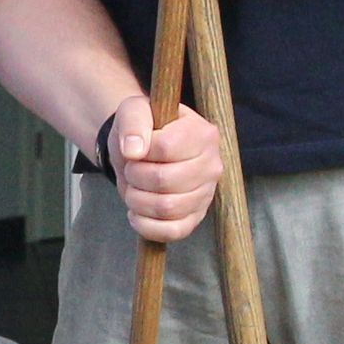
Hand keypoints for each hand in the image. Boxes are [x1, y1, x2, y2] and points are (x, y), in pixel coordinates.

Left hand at [106, 95, 220, 243]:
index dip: (141, 151)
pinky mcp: (195, 218)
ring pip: (167, 208)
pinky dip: (146, 226)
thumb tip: (134, 150)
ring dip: (137, 201)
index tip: (136, 148)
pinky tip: (137, 212)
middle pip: (164, 180)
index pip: (166, 148)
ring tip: (134, 188)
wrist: (142, 151)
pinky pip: (172, 232)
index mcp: (203, 133)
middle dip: (135, 177)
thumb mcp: (134, 111)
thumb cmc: (143, 129)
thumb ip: (134, 121)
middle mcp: (212, 164)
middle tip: (132, 170)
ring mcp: (206, 194)